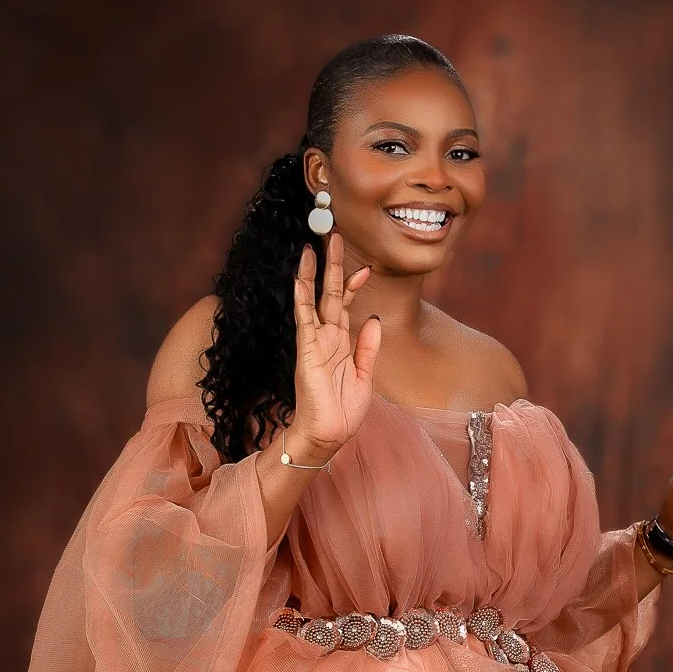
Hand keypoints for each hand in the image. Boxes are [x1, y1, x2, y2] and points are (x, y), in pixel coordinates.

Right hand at [289, 231, 380, 457]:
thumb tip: (373, 318)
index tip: (365, 266)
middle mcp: (326, 338)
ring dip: (314, 274)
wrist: (329, 435)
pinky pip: (303, 319)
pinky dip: (302, 298)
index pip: (345, 305)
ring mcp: (315, 343)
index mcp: (341, 344)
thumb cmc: (343, 412)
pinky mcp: (307, 351)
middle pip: (329, 294)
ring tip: (313, 247)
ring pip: (314, 300)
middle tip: (334, 236)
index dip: (353, 284)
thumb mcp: (365, 376)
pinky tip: (299, 278)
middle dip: (333, 266)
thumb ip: (368, 347)